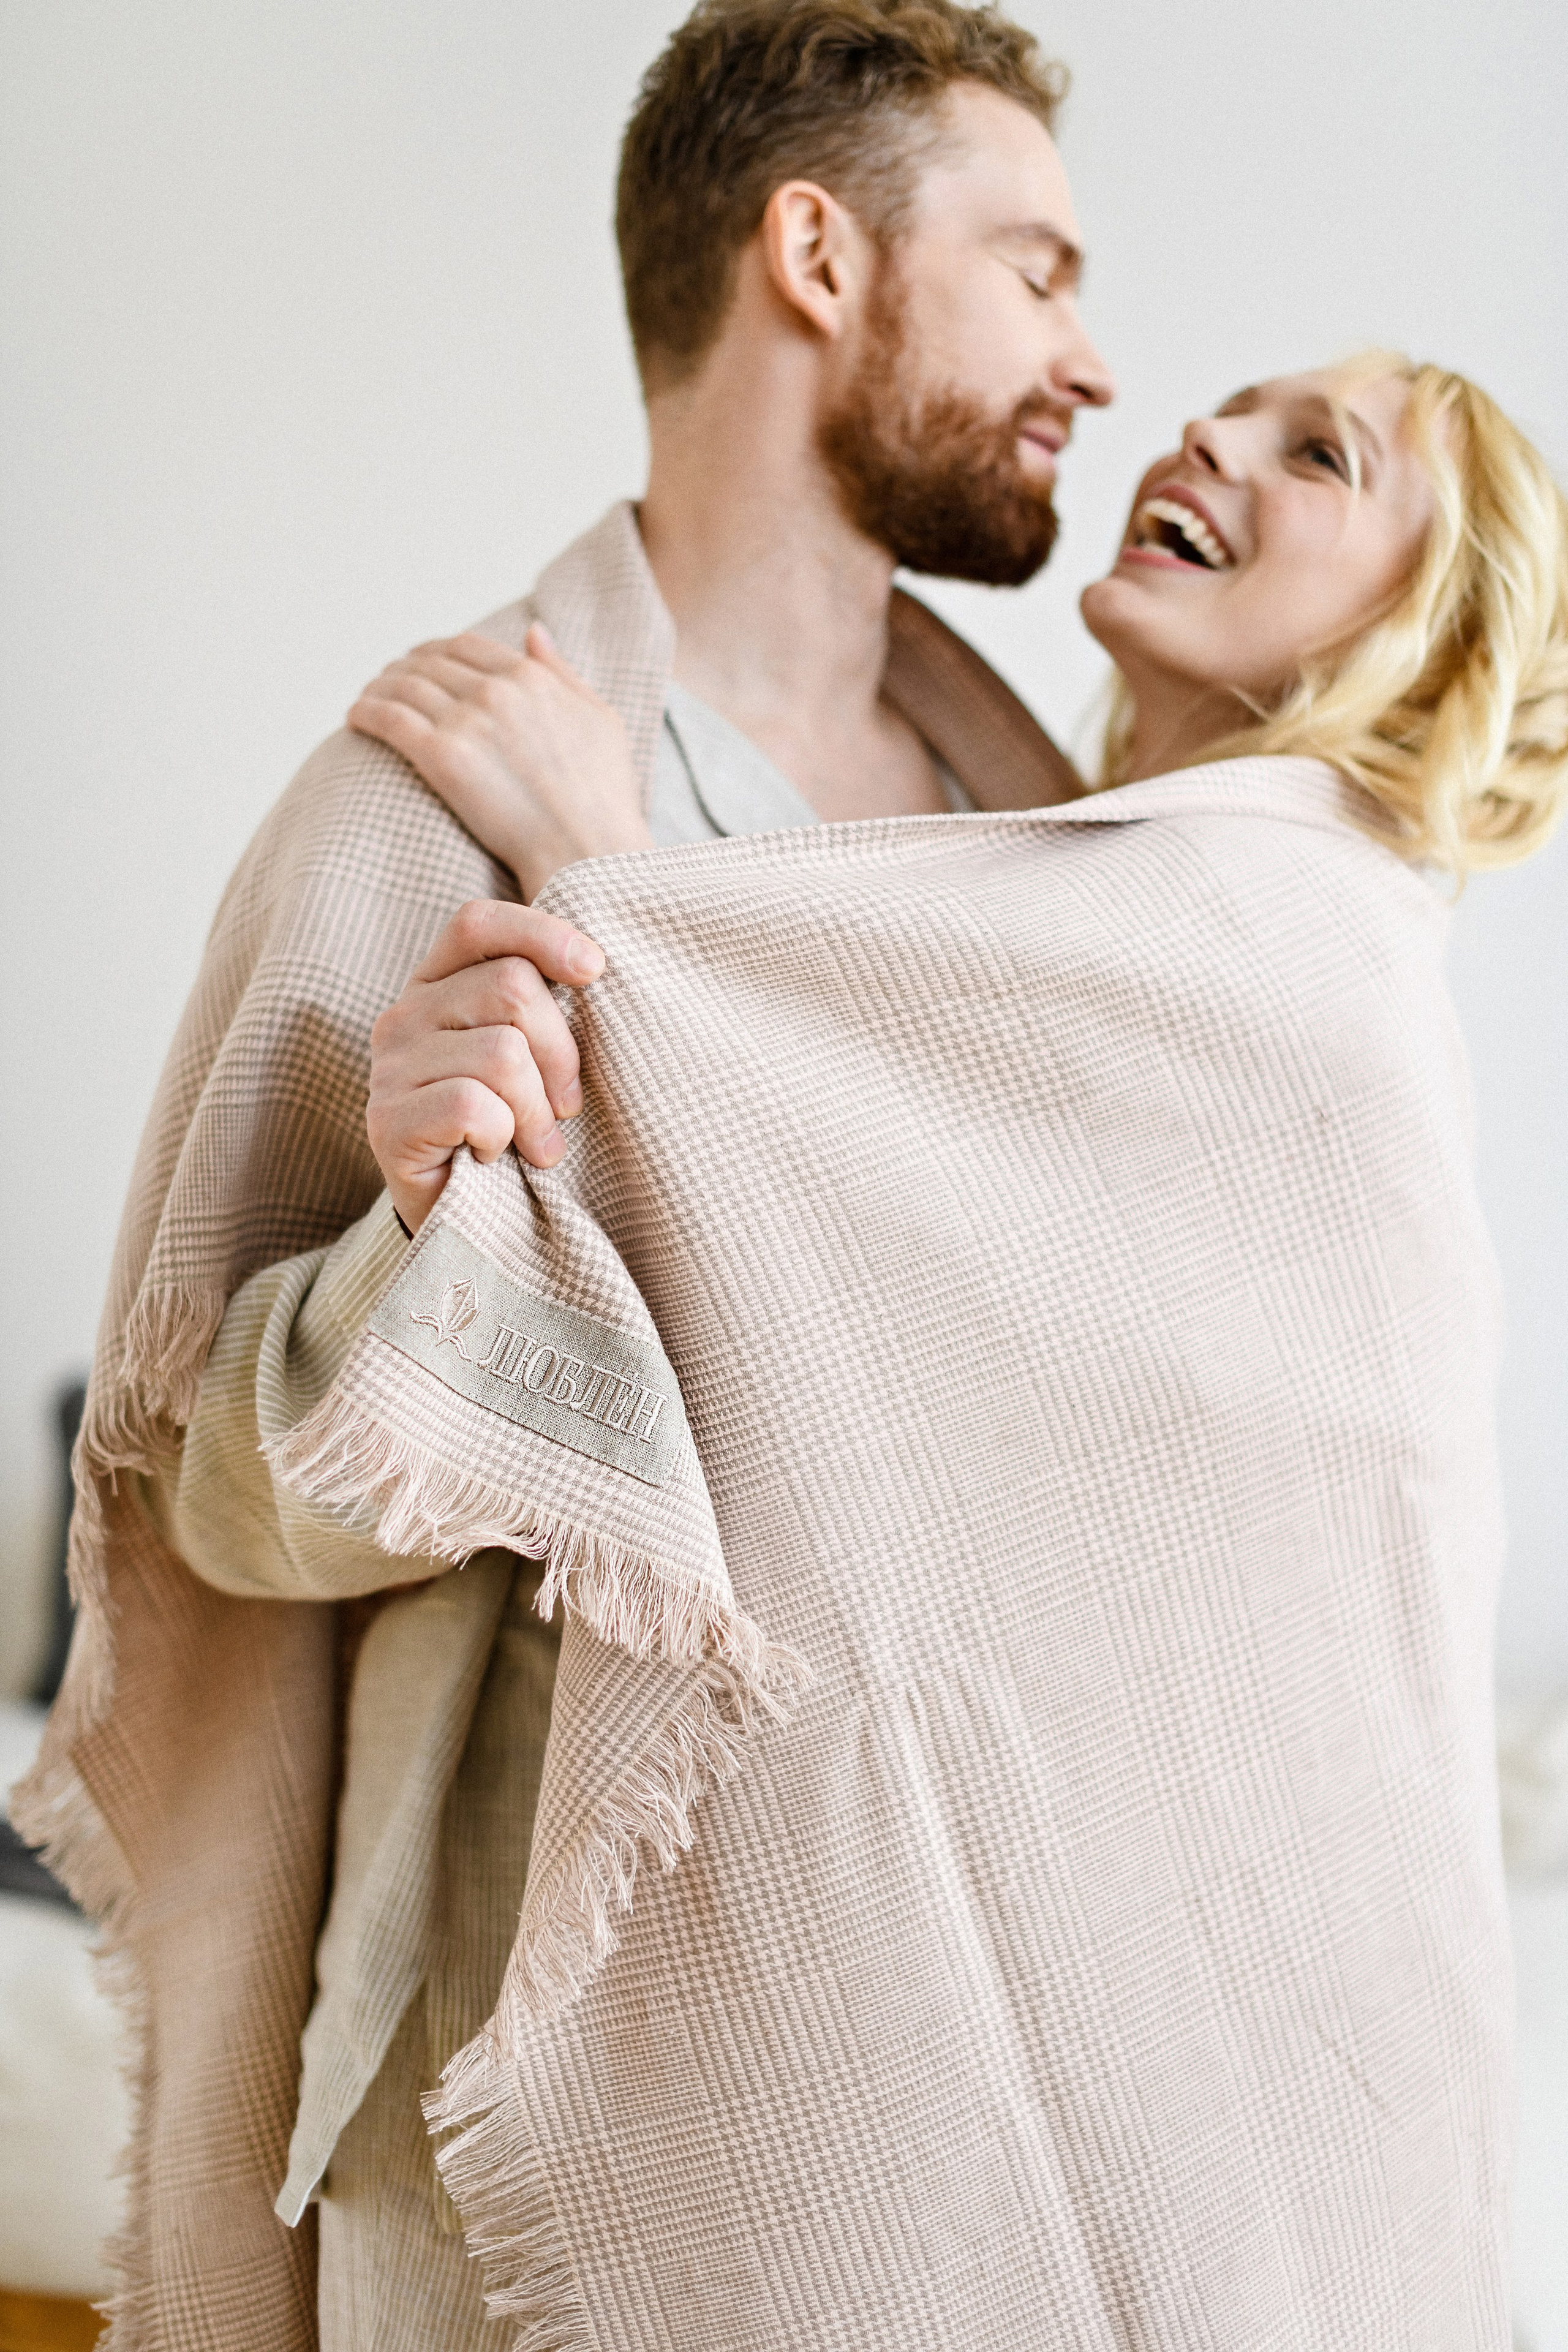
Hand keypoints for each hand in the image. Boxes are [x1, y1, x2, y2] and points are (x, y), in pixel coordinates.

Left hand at [349, 623, 652, 898]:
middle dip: (403, 667)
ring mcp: (467, 722)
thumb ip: (563, 672)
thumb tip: (534, 631)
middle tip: (388, 681)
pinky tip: (356, 717)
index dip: (437, 651)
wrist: (588, 852)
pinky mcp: (442, 758)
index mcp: (531, 677)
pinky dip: (366, 712)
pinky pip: (388, 719)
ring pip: (403, 686)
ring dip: (379, 687)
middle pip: (429, 662)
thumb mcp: (600, 719)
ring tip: (368, 699)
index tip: (423, 662)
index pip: (466, 646)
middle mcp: (496, 691)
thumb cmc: (604, 797)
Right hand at [368, 899, 605, 1234]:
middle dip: (560, 1053)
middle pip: (512, 987)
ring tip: (534, 1142)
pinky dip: (501, 1136)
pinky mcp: (387, 1122)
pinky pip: (473, 1106)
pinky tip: (492, 1155)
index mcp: (437, 984)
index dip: (543, 935)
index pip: (479, 924)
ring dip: (536, 1110)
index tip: (594, 971)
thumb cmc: (511, 1129)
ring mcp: (389, 1068)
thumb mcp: (532, 1056)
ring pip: (502, 1054)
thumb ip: (542, 1007)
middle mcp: (403, 1015)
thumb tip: (592, 965)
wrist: (467, 1221)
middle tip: (565, 1107)